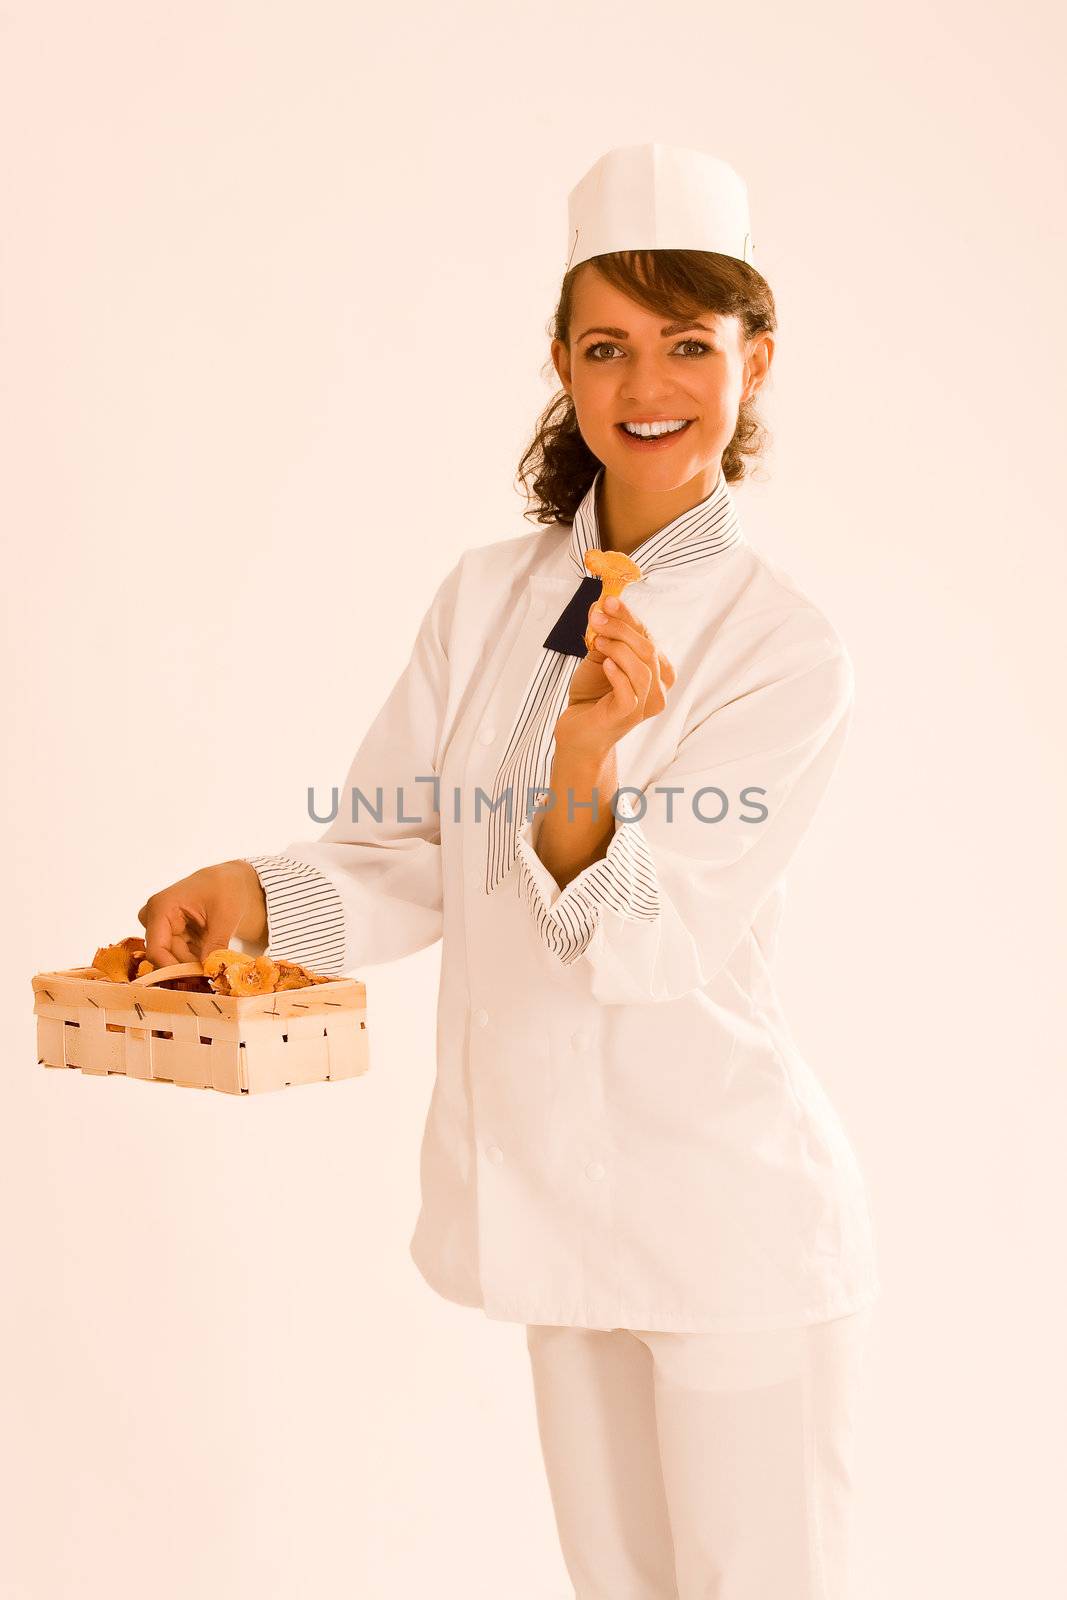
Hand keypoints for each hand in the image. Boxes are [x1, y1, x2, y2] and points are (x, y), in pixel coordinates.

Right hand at [137, 861, 267, 967]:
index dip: (172, 969)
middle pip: (165, 957)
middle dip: (188, 969)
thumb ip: (215, 943)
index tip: (196, 979)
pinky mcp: (170, 935)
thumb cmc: (225, 890)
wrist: (228, 881)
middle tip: (211, 977)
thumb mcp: (225, 916)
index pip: (156, 949)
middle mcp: (154, 918)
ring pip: (173, 959)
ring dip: (194, 965)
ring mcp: (161, 927)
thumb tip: (209, 969)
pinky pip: (180, 956)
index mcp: (161, 907)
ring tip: (215, 967)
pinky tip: (210, 960)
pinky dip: (196, 960)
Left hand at [554, 594, 675, 762]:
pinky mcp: (629, 716)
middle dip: (621, 629)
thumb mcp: (600, 658)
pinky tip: (604, 664)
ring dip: (618, 648)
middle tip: (597, 618)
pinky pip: (630, 692)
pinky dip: (617, 673)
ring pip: (642, 669)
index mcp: (657, 672)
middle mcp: (658, 689)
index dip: (629, 617)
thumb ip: (604, 634)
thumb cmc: (592, 695)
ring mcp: (645, 705)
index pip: (648, 637)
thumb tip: (600, 604)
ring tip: (596, 640)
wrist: (578, 731)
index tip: (608, 601)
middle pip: (648, 650)